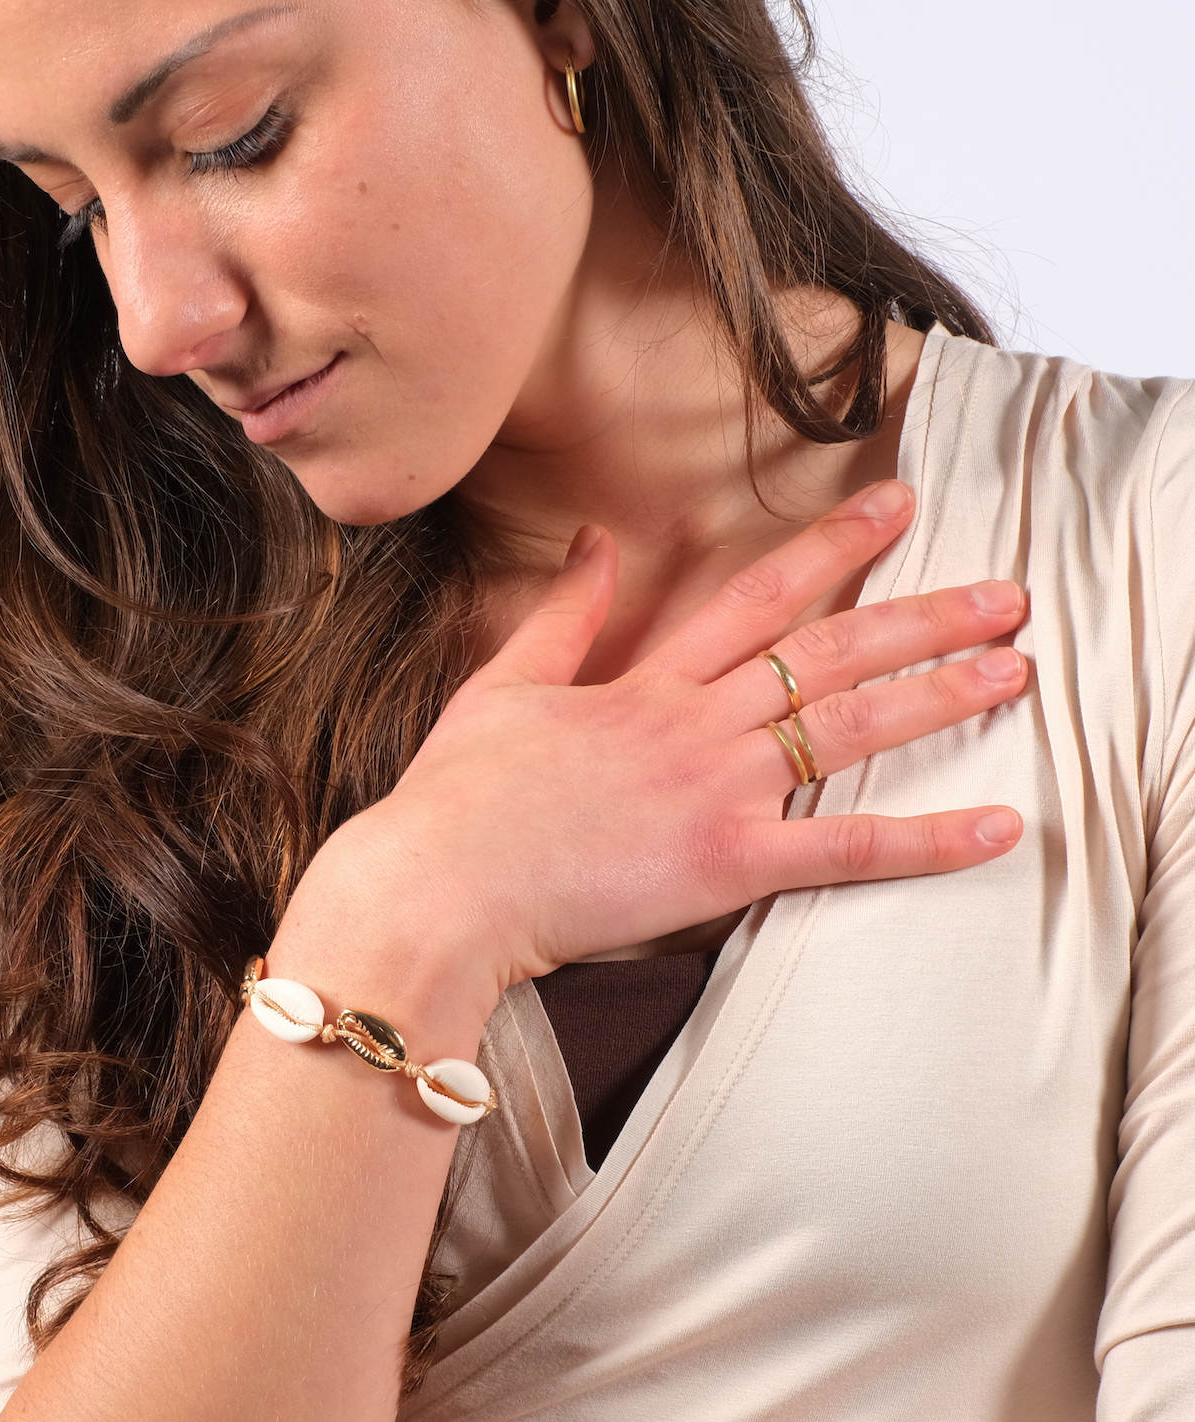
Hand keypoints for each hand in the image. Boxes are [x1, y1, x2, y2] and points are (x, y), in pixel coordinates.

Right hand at [355, 481, 1030, 995]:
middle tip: (1006, 596)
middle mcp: (692, 724)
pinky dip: (924, 840)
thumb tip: (592, 541)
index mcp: (643, 685)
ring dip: (939, 696)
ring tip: (1014, 672)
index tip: (895, 507)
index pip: (755, 598)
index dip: (831, 546)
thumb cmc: (456, 801)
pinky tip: (996, 826)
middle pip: (828, 652)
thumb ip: (561, 614)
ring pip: (848, 727)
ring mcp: (713, 791)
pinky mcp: (722, 864)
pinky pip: (841, 848)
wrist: (437, 886)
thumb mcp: (502, 687)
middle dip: (923, 615)